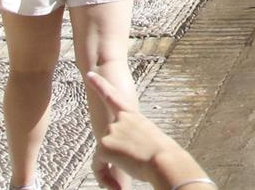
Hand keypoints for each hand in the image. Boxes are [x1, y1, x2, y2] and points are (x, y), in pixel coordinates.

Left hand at [87, 68, 202, 189]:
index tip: (89, 75)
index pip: (113, 96)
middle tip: (123, 179)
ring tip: (125, 185)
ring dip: (110, 173)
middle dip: (113, 159)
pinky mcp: (104, 146)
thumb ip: (134, 139)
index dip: (100, 85)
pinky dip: (104, 178)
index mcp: (133, 116)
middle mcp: (119, 120)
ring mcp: (111, 131)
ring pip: (103, 156)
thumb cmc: (165, 154)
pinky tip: (118, 187)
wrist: (163, 160)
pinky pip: (98, 167)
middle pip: (107, 141)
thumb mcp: (149, 139)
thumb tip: (127, 152)